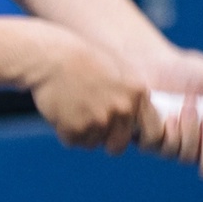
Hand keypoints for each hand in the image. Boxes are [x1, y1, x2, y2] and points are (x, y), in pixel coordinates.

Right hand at [26, 28, 167, 155]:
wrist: (50, 56)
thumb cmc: (83, 60)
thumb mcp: (119, 71)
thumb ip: (133, 97)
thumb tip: (141, 125)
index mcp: (137, 94)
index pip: (152, 133)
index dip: (136, 135)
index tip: (125, 133)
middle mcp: (122, 109)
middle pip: (118, 145)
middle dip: (105, 139)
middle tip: (90, 121)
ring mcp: (99, 120)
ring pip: (93, 143)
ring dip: (83, 132)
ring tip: (73, 106)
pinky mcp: (76, 129)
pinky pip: (73, 142)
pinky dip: (65, 130)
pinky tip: (62, 109)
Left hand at [146, 48, 202, 177]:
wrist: (152, 61)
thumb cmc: (185, 68)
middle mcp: (188, 142)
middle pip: (197, 164)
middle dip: (199, 137)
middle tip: (197, 113)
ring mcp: (166, 142)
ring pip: (176, 154)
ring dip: (182, 129)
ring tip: (182, 104)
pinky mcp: (144, 136)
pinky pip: (153, 143)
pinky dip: (159, 124)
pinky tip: (160, 107)